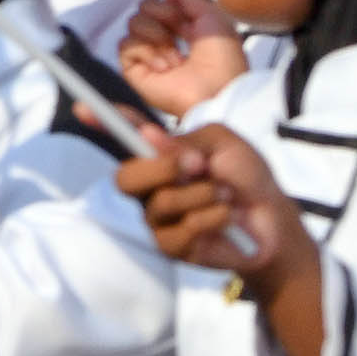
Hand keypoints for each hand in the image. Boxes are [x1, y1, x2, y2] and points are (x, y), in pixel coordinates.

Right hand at [118, 0, 245, 117]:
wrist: (215, 93)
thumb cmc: (223, 62)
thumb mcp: (214, 19)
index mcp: (186, 26)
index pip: (160, 0)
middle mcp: (165, 38)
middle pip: (145, 6)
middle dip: (164, 13)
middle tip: (181, 30)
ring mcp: (149, 53)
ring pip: (134, 22)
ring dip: (159, 36)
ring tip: (177, 57)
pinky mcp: (135, 69)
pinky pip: (127, 45)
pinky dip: (148, 52)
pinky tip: (164, 66)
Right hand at [118, 128, 324, 355]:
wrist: (274, 222)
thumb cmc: (247, 176)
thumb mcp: (225, 144)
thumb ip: (188, 141)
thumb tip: (148, 137)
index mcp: (160, 155)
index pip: (124, 137)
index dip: (101, 123)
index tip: (82, 108)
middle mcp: (151, 186)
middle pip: (126, 177)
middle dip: (161, 169)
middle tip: (197, 165)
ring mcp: (158, 218)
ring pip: (159, 204)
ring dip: (201, 195)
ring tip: (226, 195)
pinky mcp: (172, 246)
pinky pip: (179, 231)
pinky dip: (210, 219)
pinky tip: (226, 218)